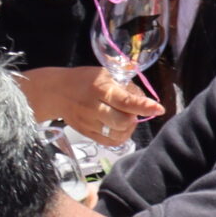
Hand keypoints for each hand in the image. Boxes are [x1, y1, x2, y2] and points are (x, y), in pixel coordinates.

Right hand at [17, 66, 162, 147]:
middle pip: (121, 122)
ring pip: (117, 134)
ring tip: (127, 117)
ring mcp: (88, 123)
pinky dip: (120, 136)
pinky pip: (110, 141)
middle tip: (133, 110)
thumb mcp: (107, 75)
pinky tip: (120, 126)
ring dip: (129, 128)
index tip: (159, 108)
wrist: (56, 92)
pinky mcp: (86, 134)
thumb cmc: (86, 80)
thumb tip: (146, 102)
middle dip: (134, 117)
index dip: (143, 106)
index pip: (125, 101)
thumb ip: (127, 87)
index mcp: (100, 89)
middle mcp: (93, 108)